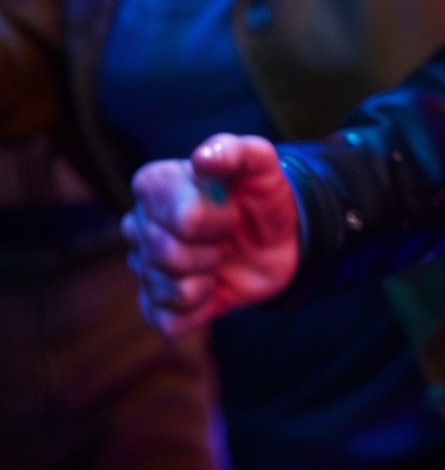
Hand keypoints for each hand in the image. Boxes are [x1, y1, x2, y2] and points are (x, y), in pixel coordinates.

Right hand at [123, 133, 300, 335]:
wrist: (276, 241)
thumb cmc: (260, 197)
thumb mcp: (261, 165)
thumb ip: (236, 152)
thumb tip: (203, 157)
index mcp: (155, 184)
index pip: (184, 218)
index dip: (217, 219)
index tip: (231, 209)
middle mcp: (138, 225)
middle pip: (171, 254)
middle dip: (213, 248)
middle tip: (226, 236)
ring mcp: (142, 266)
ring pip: (170, 289)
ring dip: (207, 278)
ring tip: (217, 259)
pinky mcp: (153, 305)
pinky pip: (169, 322)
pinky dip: (200, 310)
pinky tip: (208, 288)